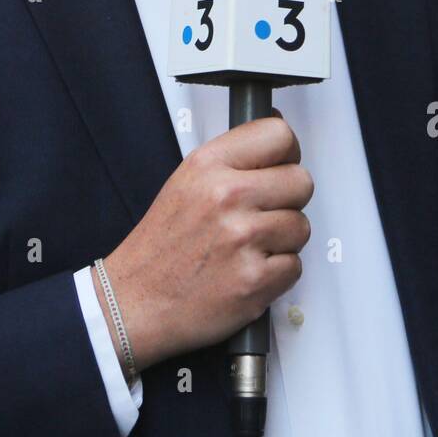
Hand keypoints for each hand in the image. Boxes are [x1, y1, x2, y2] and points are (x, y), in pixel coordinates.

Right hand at [94, 109, 312, 374]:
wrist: (136, 301)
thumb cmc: (161, 246)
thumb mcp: (186, 181)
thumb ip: (232, 160)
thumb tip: (278, 138)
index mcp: (208, 164)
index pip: (280, 135)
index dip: (288, 153)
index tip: (281, 166)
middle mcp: (227, 195)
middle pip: (302, 181)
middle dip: (289, 200)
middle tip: (263, 214)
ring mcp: (243, 238)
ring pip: (301, 226)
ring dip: (282, 240)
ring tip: (247, 247)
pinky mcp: (255, 279)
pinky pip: (294, 266)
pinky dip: (277, 274)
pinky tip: (246, 270)